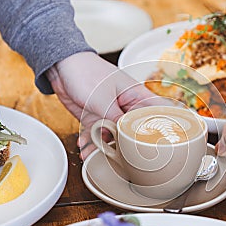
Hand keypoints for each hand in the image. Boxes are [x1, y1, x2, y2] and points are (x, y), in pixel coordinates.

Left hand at [46, 52, 164, 158]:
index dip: (163, 128)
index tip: (161, 144)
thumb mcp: (103, 100)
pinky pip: (98, 135)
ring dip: (106, 147)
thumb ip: (116, 120)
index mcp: (136, 96)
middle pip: (136, 130)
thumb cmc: (86, 72)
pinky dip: (91, 142)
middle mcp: (127, 106)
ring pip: (115, 136)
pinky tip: (85, 148)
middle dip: (130, 145)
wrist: (62, 67)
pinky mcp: (97, 118)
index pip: (157, 112)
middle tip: (124, 158)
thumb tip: (126, 137)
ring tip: (97, 156)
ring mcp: (112, 113)